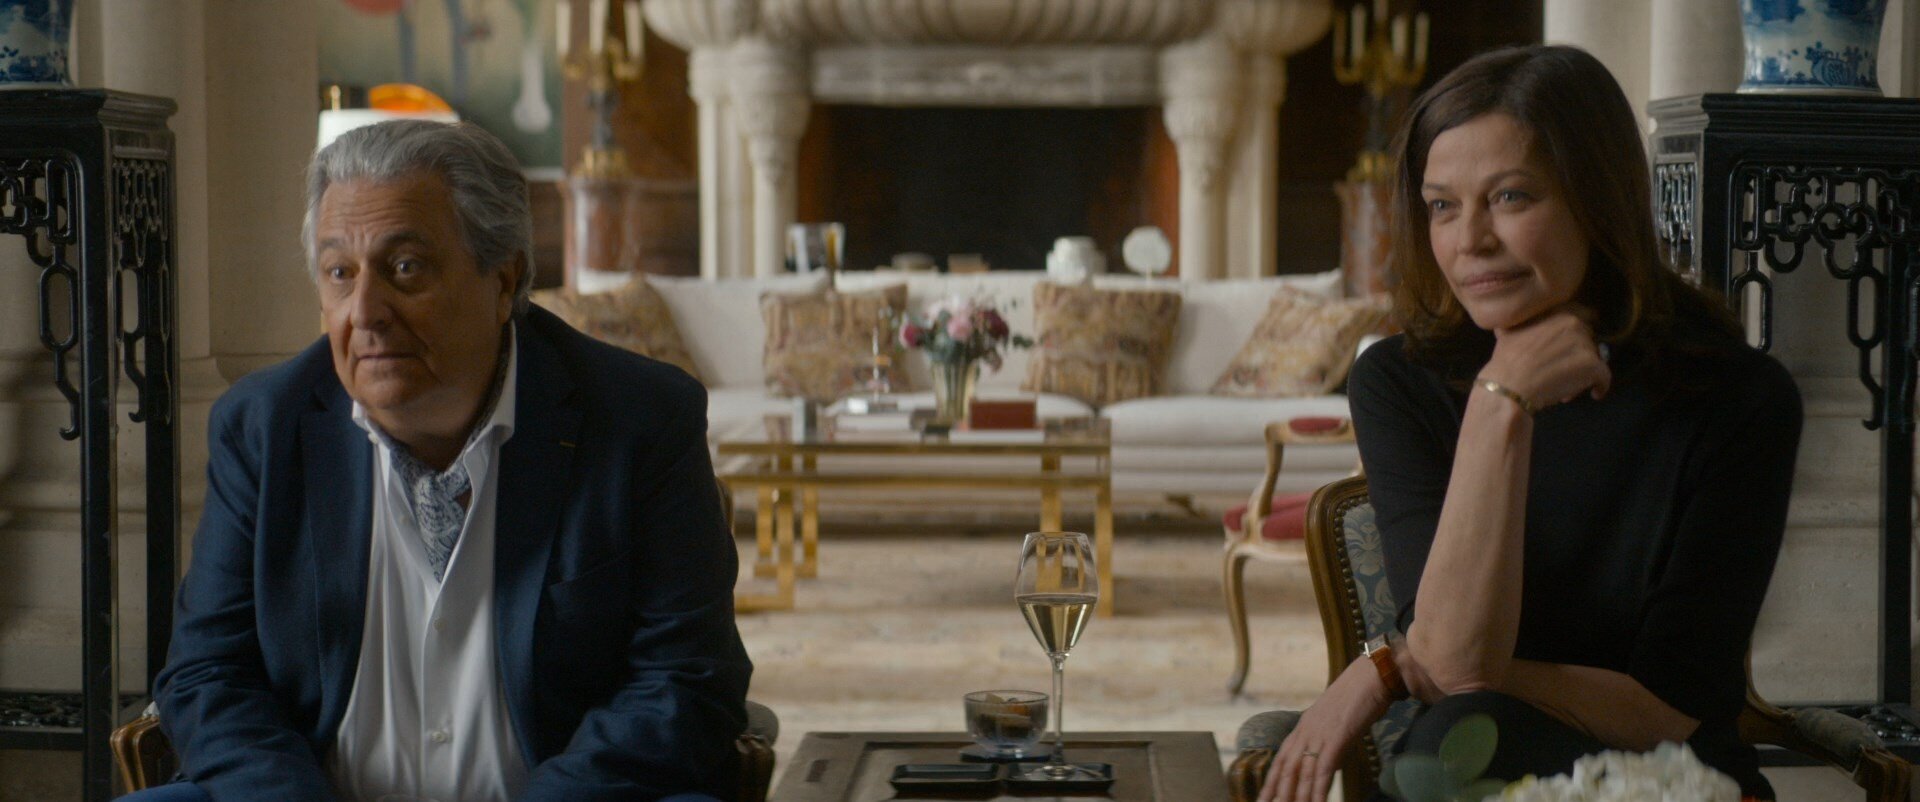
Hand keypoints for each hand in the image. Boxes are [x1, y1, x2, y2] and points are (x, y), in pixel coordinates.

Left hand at [1259, 659, 1392, 801]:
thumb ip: (1326, 741)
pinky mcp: (1336, 738)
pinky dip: (1318, 790)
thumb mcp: (1334, 721)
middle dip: (1277, 792)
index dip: (1271, 780)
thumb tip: (1327, 762)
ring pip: (1302, 773)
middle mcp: (1306, 731)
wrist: (1371, 676)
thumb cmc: (1358, 697)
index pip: (1282, 759)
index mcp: (1303, 727)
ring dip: (1297, 797)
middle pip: (1286, 769)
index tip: (1263, 797)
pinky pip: (1323, 770)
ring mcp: (1319, 735)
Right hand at [1479, 305, 1611, 411]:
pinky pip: (1604, 377)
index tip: (1571, 344)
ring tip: (1569, 384)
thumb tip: (1519, 318)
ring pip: (1595, 359)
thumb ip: (1524, 320)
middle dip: (1579, 352)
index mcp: (1558, 312)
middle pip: (1588, 339)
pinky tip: (1594, 393)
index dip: (1577, 331)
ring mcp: (1585, 345)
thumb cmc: (1507, 360)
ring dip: (1584, 371)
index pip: (1581, 315)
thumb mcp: (1509, 330)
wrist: (1510, 386)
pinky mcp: (1593, 367)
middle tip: (1565, 367)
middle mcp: (1575, 324)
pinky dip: (1600, 386)